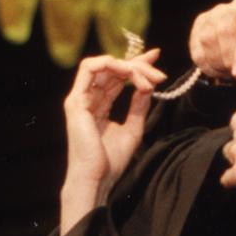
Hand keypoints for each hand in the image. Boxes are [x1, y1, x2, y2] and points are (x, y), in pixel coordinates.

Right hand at [61, 49, 165, 234]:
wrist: (96, 178)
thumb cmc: (111, 160)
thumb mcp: (133, 128)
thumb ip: (139, 105)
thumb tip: (148, 86)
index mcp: (98, 104)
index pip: (117, 76)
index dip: (135, 64)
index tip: (156, 57)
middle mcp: (88, 98)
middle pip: (112, 68)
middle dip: (138, 66)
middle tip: (159, 75)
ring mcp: (80, 98)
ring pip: (102, 65)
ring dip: (126, 65)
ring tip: (145, 77)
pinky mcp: (76, 101)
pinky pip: (89, 68)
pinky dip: (110, 64)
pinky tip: (128, 73)